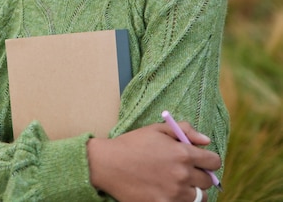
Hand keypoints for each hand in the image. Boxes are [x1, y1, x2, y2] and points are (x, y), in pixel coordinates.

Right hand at [87, 122, 220, 201]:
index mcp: (182, 153)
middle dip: (201, 175)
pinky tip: (167, 191)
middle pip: (208, 182)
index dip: (210, 160)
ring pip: (198, 197)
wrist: (109, 164)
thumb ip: (185, 130)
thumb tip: (206, 140)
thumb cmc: (133, 144)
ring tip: (177, 183)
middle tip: (188, 171)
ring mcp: (173, 194)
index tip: (204, 161)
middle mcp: (182, 175)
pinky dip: (179, 200)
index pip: (214, 162)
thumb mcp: (157, 129)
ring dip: (192, 190)